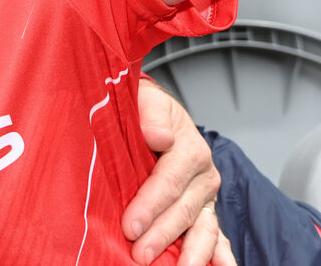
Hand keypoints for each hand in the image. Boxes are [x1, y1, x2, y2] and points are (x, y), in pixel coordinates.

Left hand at [124, 78, 235, 265]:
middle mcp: (205, 175)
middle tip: (139, 254)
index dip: (149, 205)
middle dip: (162, 235)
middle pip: (184, 210)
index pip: (169, 181)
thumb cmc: (145, 108)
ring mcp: (207, 196)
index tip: (130, 225)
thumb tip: (158, 136)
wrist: (156, 113)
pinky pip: (215, 236)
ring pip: (203, 229)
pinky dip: (219, 255)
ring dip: (192, 253)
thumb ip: (151, 114)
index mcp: (190, 148)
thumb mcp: (146, 99)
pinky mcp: (205, 210)